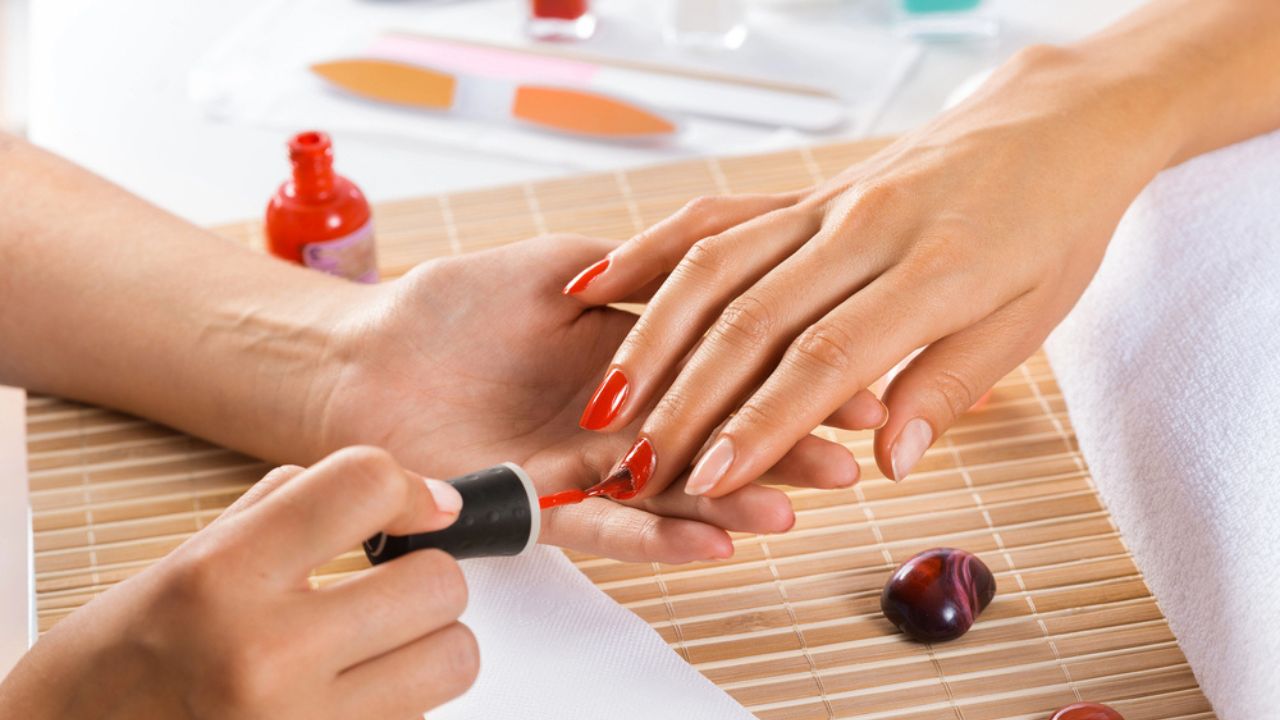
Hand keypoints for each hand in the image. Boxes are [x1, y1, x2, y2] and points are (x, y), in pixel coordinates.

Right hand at [0, 448, 476, 719]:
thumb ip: (288, 513)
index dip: (412, 491)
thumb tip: (395, 494)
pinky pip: (420, 718)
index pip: (366, 486)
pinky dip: (398, 703)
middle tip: (387, 590)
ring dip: (426, 647)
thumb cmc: (120, 662)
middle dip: (422, 579)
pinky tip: (344, 696)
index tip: (420, 508)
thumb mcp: (187, 560)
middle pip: (438, 583)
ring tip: (373, 648)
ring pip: (453, 657)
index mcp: (223, 577)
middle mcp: (266, 654)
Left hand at [304, 235, 858, 562]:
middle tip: (846, 461)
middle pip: (709, 439)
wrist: (369, 356)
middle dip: (779, 450)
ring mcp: (583, 467)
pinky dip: (656, 537)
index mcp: (633, 359)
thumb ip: (637, 274)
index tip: (852, 385)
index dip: (787, 380)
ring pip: (667, 491)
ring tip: (791, 508)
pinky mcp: (538, 505)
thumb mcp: (564, 268)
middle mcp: (619, 421)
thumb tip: (723, 267)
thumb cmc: (454, 305)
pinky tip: (714, 541)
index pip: (724, 372)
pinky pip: (604, 526)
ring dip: (729, 503)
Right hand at [562, 45, 1181, 496]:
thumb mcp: (1031, 318)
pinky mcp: (804, 192)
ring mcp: (826, 204)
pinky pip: (714, 218)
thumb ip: (950, 385)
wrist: (1057, 121)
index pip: (827, 356)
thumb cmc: (1053, 226)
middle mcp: (866, 228)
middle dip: (687, 400)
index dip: (763, 422)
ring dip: (654, 337)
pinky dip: (653, 251)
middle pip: (753, 317)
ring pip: (717, 265)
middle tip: (636, 465)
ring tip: (608, 402)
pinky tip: (599, 286)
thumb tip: (891, 460)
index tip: (711, 477)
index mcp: (934, 268)